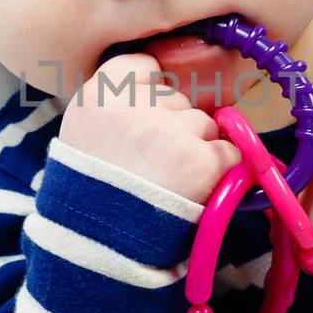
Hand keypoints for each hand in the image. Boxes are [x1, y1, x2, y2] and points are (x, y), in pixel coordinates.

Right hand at [58, 52, 241, 206]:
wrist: (101, 247)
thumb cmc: (92, 193)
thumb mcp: (83, 134)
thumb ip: (116, 105)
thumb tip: (166, 87)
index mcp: (99, 94)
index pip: (143, 65)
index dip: (153, 93)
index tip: (146, 119)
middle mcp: (135, 105)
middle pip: (178, 99)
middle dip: (174, 127)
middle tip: (151, 164)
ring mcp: (171, 130)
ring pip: (205, 124)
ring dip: (196, 150)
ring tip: (168, 182)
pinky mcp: (202, 160)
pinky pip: (229, 152)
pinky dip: (218, 171)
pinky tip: (191, 190)